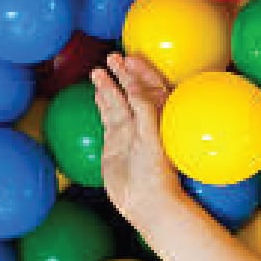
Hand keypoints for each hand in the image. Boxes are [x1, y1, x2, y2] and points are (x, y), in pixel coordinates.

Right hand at [91, 52, 180, 224]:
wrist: (145, 202)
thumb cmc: (157, 173)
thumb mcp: (151, 137)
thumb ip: (143, 109)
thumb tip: (133, 84)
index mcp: (162, 120)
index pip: (154, 88)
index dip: (142, 72)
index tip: (130, 59)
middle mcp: (146, 124)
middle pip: (134, 92)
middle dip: (124, 74)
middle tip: (112, 58)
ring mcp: (129, 132)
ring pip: (118, 103)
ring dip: (109, 86)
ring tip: (98, 72)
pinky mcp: (115, 142)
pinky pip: (108, 117)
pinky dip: (103, 103)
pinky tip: (97, 92)